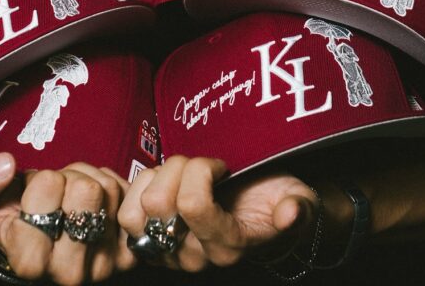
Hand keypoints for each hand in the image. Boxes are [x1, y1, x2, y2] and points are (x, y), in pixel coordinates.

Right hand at [0, 153, 135, 283]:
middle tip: (54, 194)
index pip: (50, 190)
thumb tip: (4, 166)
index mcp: (29, 263)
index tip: (29, 197)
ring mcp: (101, 266)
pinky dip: (114, 188)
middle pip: (88, 192)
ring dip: (90, 182)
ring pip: (110, 190)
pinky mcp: (125, 254)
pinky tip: (95, 202)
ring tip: (69, 197)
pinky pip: (131, 198)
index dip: (40, 183)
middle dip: (69, 180)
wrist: (23, 233)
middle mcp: (68, 273)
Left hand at [117, 155, 320, 271]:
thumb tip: (291, 214)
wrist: (262, 216)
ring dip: (155, 179)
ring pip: (137, 210)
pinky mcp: (149, 243)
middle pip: (160, 203)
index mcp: (227, 246)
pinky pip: (125, 215)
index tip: (222, 167)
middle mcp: (193, 257)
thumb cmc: (277, 202)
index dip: (203, 170)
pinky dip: (138, 188)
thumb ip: (297, 209)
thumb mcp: (299, 201)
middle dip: (178, 169)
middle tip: (200, 167)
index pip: (192, 205)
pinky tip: (161, 181)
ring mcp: (167, 253)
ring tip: (179, 175)